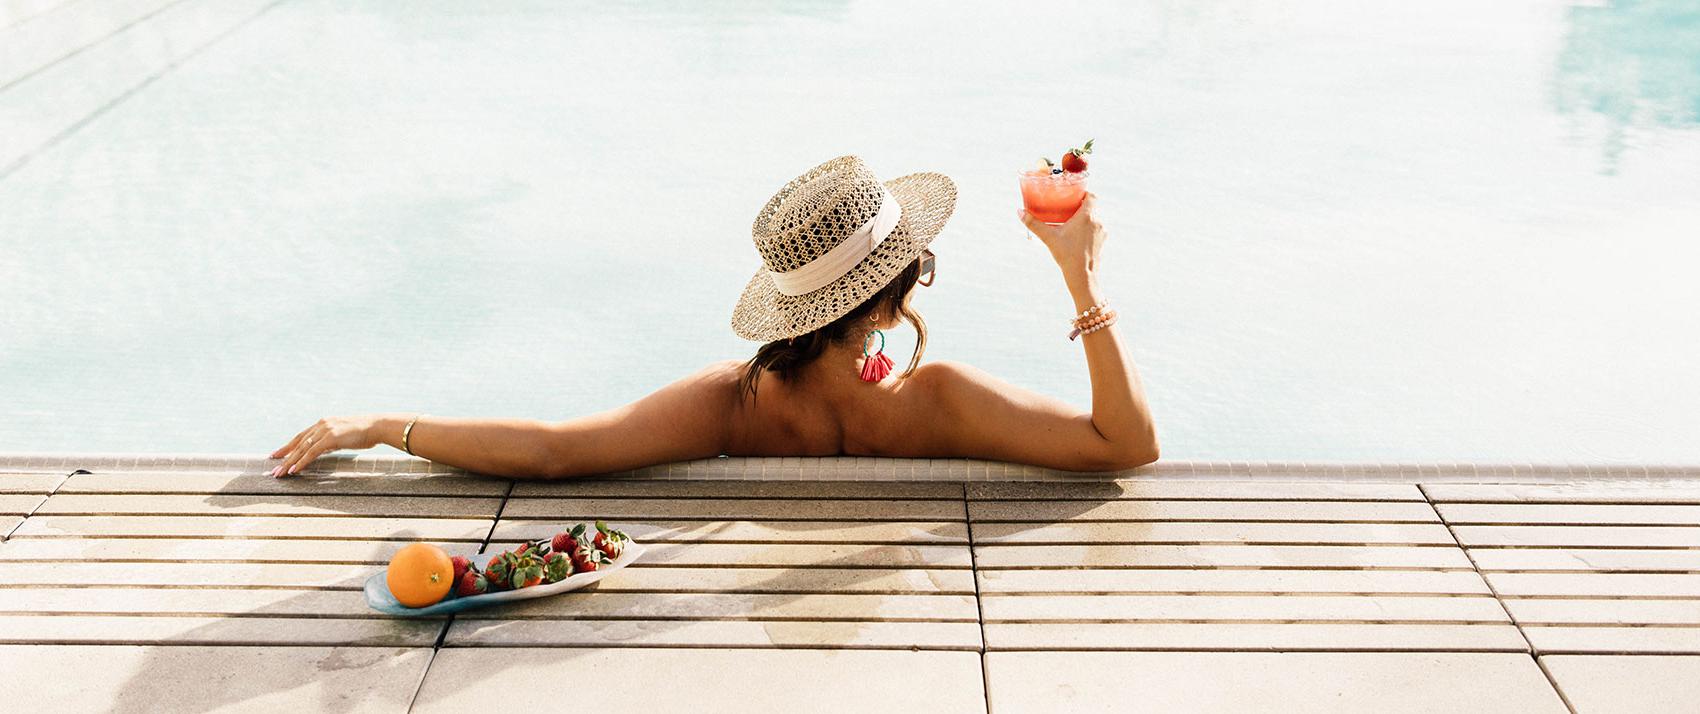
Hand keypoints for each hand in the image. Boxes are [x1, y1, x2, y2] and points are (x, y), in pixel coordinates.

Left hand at [269, 415, 383, 475]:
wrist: (377, 426)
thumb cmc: (365, 433)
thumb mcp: (344, 435)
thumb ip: (332, 441)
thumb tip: (326, 449)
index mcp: (323, 423)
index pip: (301, 436)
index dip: (288, 447)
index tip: (277, 455)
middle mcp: (321, 424)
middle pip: (297, 443)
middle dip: (284, 456)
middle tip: (273, 468)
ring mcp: (325, 430)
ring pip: (301, 449)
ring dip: (289, 462)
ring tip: (280, 473)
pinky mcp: (330, 438)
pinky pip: (311, 453)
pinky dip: (301, 462)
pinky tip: (294, 470)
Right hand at [1018, 192, 1105, 278]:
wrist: (1082, 275)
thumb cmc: (1066, 255)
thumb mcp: (1048, 237)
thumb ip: (1033, 224)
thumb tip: (1020, 212)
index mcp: (1087, 216)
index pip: (1092, 196)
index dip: (1085, 193)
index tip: (1075, 195)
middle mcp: (1098, 221)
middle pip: (1092, 207)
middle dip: (1081, 206)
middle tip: (1068, 208)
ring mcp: (1102, 232)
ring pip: (1095, 219)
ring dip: (1086, 218)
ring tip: (1072, 221)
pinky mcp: (1102, 242)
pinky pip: (1096, 230)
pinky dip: (1089, 229)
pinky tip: (1078, 235)